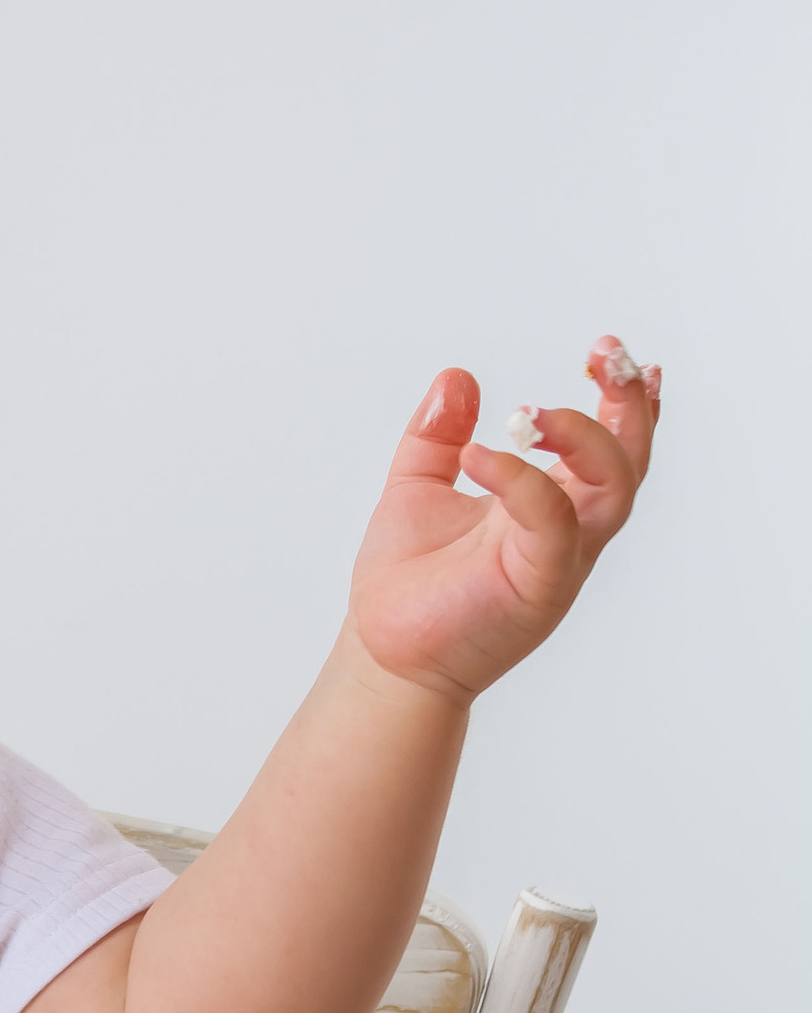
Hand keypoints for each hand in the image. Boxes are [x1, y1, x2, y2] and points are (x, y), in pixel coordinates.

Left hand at [347, 339, 660, 705]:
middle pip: (631, 460)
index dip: (625, 400)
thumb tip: (457, 377)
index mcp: (548, 506)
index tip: (611, 353)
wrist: (381, 659)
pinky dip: (522, 480)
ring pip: (615, 487)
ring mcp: (558, 559)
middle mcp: (566, 531)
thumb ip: (437, 434)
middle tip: (604, 354)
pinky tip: (480, 454)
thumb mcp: (417, 488)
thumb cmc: (404, 587)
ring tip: (530, 412)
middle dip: (628, 402)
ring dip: (587, 436)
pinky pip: (552, 521)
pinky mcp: (538, 585)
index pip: (610, 447)